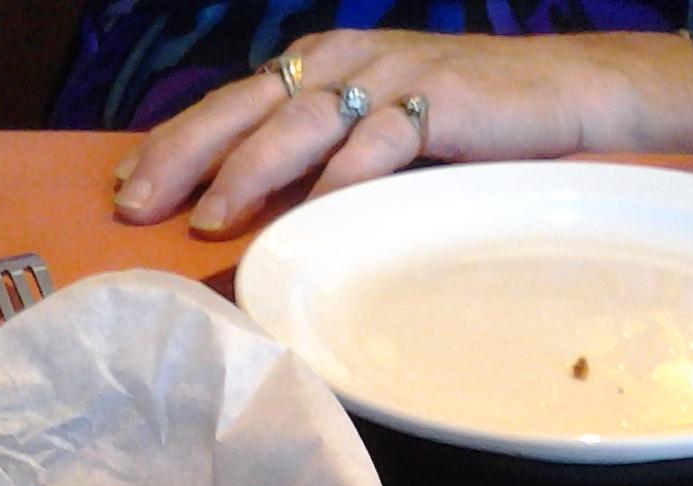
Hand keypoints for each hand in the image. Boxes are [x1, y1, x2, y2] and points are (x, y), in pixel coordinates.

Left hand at [111, 30, 683, 236]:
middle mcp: (345, 61)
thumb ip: (323, 156)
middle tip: (135, 202)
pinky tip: (310, 212)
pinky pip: (378, 144)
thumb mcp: (382, 129)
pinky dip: (340, 179)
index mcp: (322, 65)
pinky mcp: (438, 104)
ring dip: (248, 171)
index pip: (231, 102)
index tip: (125, 184)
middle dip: (183, 154)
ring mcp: (390, 78)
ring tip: (206, 216)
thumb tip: (258, 212)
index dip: (174, 140)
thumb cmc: (468, 121)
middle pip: (246, 107)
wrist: (567, 90)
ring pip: (300, 122)